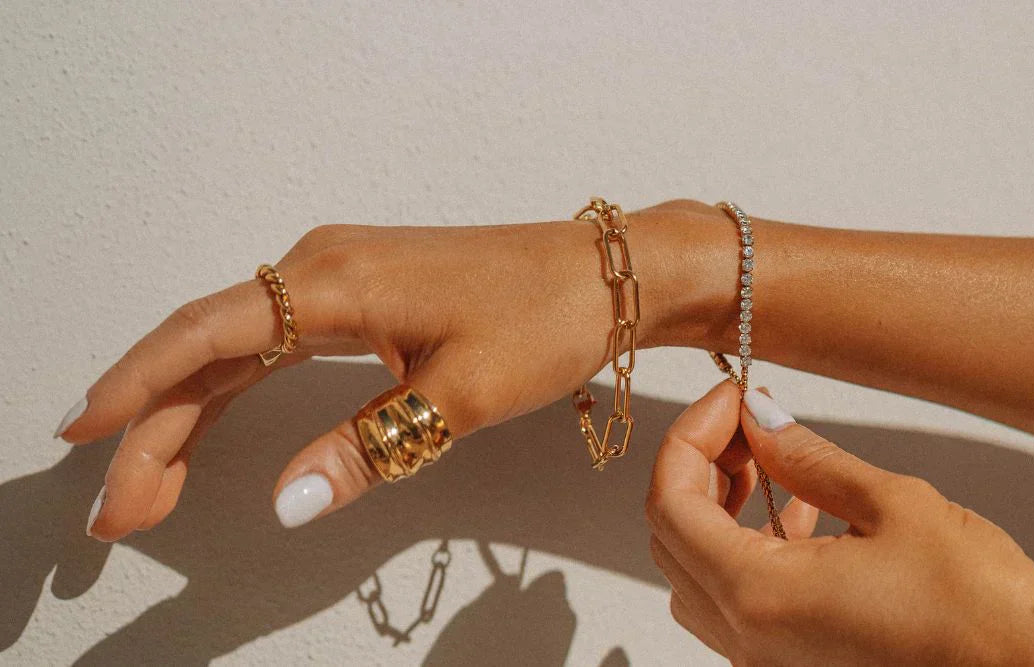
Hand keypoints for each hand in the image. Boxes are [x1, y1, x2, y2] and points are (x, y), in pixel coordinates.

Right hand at [59, 201, 732, 540]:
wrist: (610, 274)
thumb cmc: (548, 318)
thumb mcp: (460, 395)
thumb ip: (368, 445)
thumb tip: (287, 499)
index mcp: (335, 280)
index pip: (206, 336)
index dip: (138, 387)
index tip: (86, 437)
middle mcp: (323, 266)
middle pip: (208, 349)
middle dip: (156, 429)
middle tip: (122, 511)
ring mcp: (341, 275)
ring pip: (235, 347)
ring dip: (188, 413)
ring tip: (152, 488)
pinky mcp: (364, 293)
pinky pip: (273, 339)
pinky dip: (235, 385)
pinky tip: (211, 422)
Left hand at [645, 381, 1033, 664]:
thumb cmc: (983, 610)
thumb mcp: (893, 505)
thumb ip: (808, 458)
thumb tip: (759, 421)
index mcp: (759, 596)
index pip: (670, 501)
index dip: (691, 436)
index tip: (728, 397)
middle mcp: (749, 639)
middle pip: (671, 538)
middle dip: (697, 467)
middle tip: (744, 423)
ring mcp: (767, 660)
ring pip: (695, 574)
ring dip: (717, 509)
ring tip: (769, 463)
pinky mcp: (794, 664)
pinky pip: (736, 603)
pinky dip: (744, 550)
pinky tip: (797, 517)